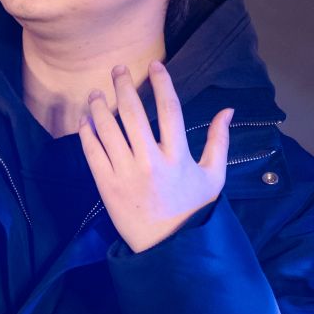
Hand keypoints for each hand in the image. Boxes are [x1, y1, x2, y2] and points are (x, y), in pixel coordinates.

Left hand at [78, 59, 234, 253]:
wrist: (168, 248)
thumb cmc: (193, 211)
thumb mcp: (213, 177)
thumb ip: (219, 141)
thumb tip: (227, 110)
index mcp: (178, 157)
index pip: (169, 109)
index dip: (162, 83)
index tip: (155, 65)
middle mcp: (151, 162)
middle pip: (133, 113)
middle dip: (124, 86)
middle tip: (117, 69)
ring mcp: (126, 174)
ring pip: (108, 130)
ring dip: (99, 106)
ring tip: (96, 92)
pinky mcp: (107, 186)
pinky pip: (93, 153)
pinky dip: (87, 134)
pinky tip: (86, 120)